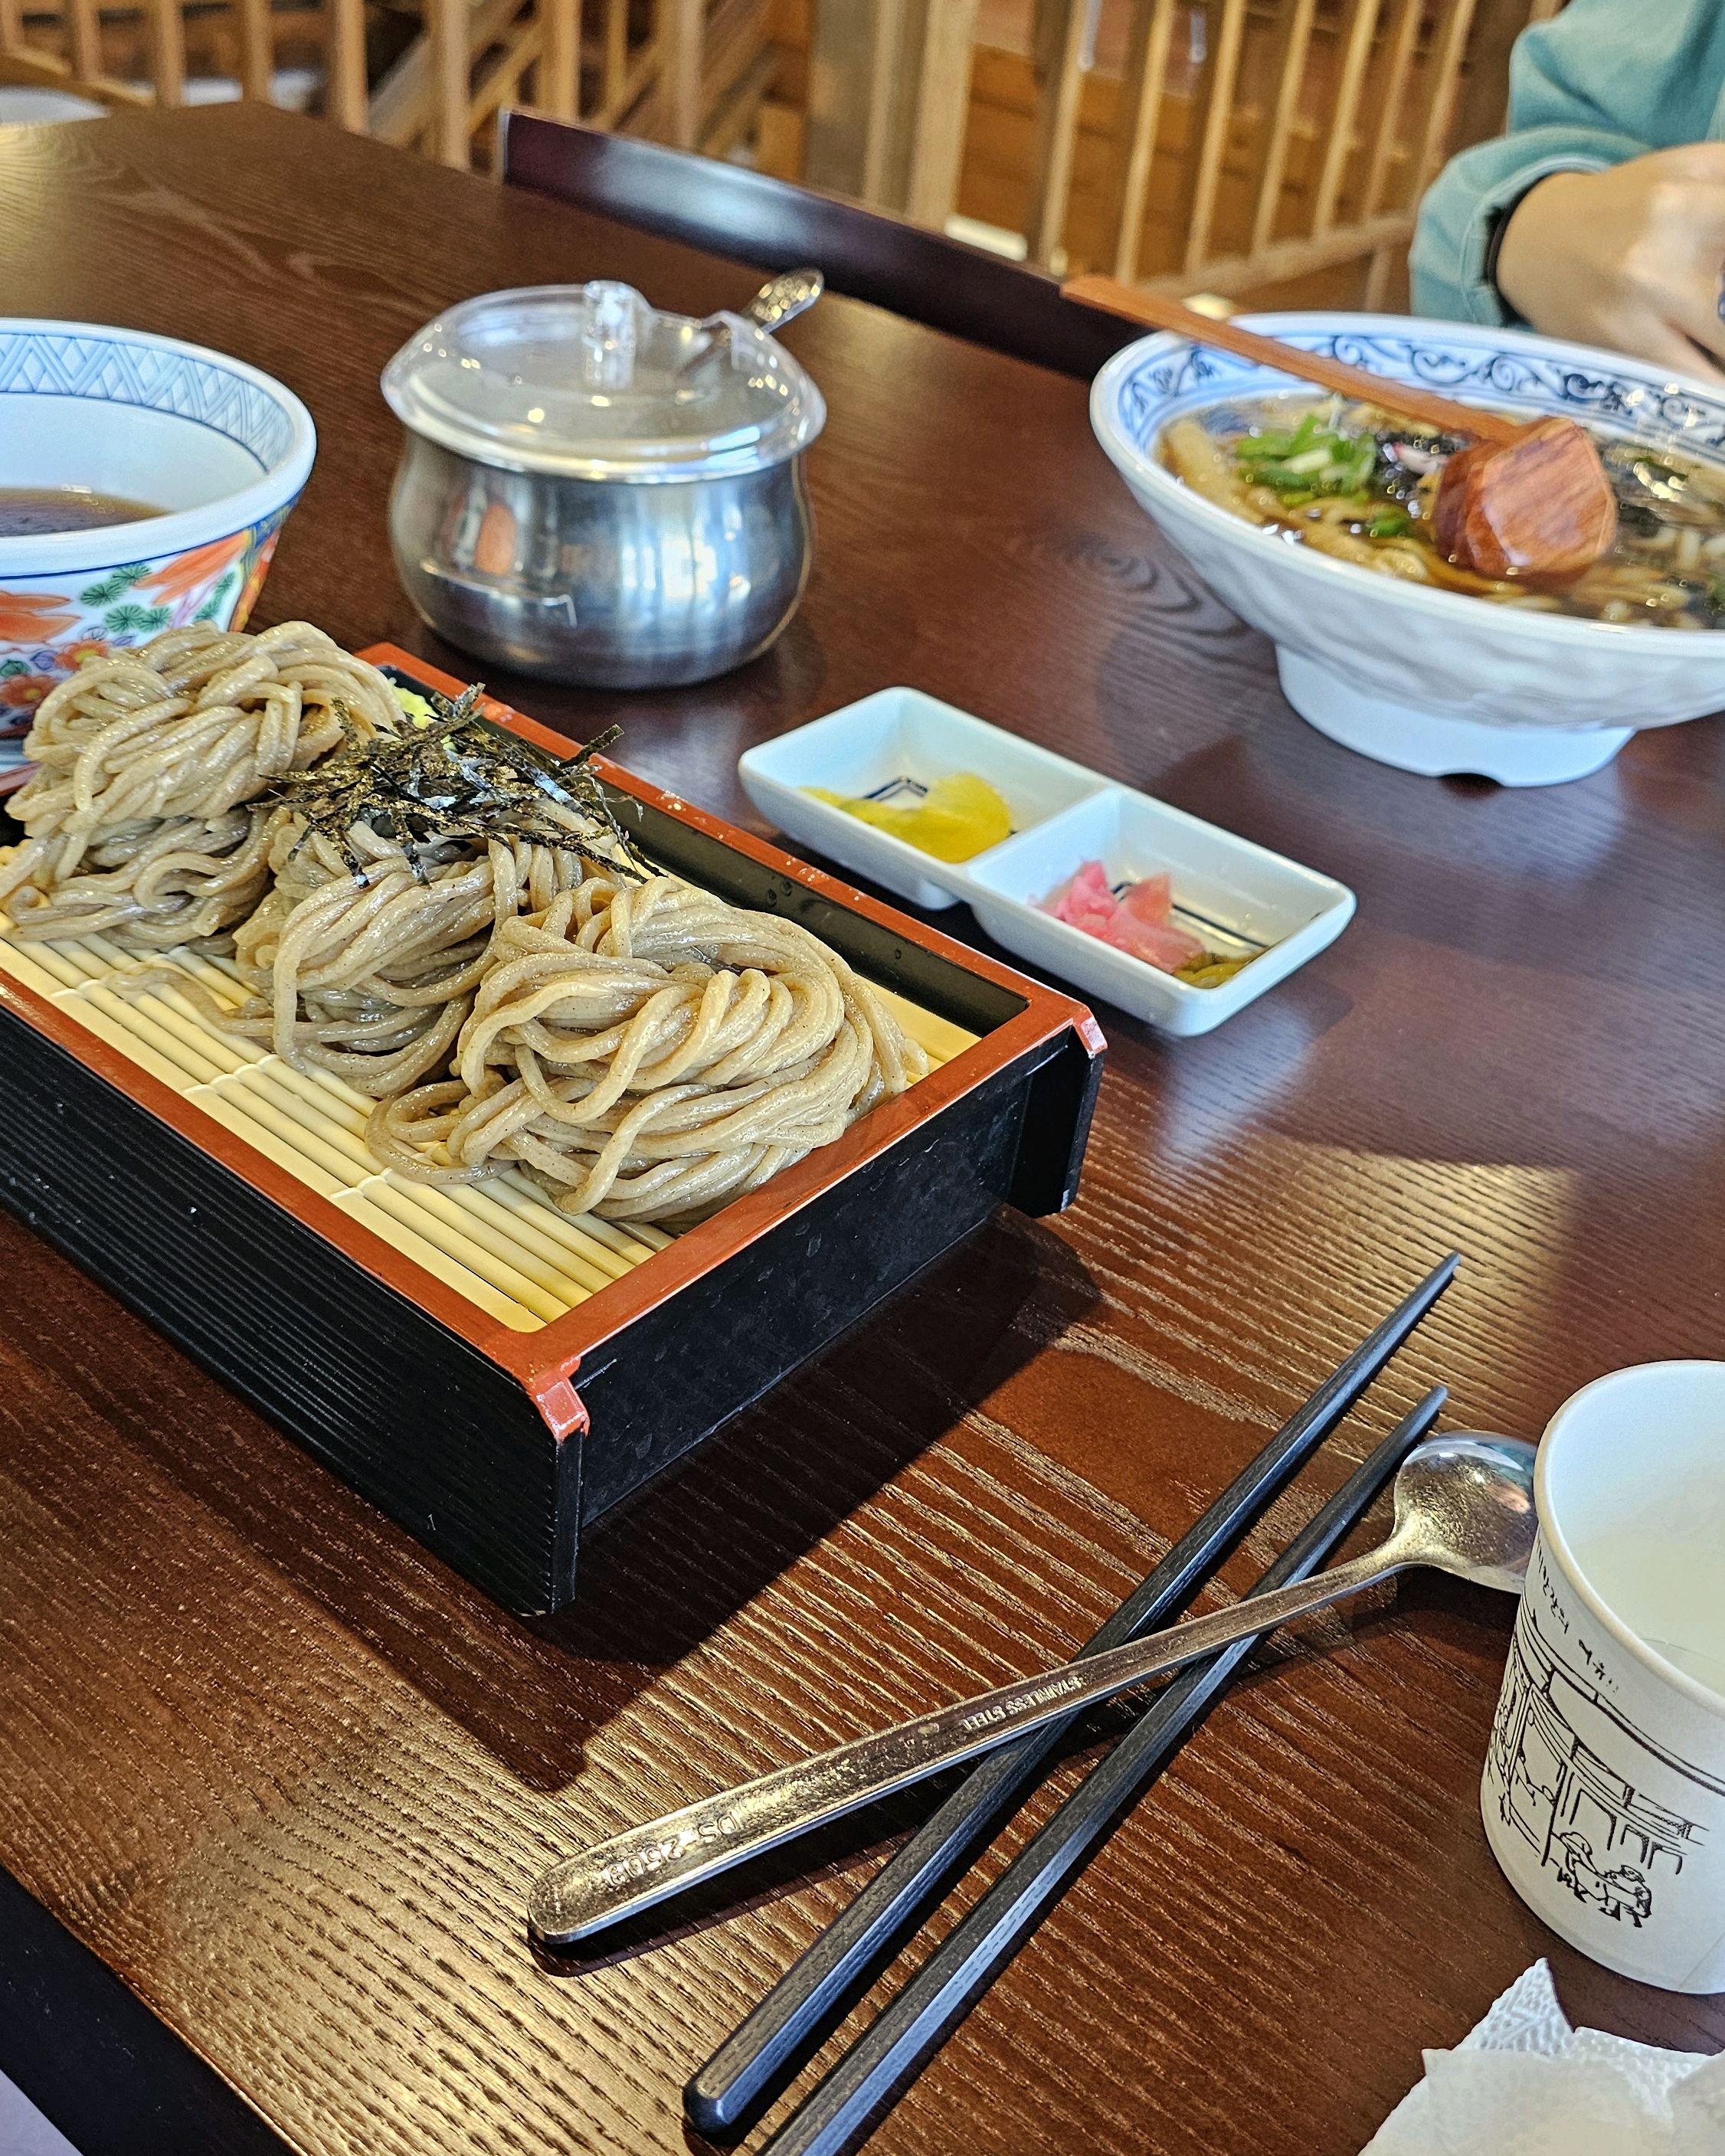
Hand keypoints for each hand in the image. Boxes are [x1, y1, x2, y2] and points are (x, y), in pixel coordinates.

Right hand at [1496, 144, 1724, 380]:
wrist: (1534, 242)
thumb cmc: (1625, 203)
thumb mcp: (1688, 168)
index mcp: (1688, 200)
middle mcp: (1663, 259)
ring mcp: (1640, 313)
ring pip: (1724, 346)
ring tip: (1724, 351)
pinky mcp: (1622, 353)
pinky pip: (1691, 381)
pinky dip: (1716, 388)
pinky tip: (1719, 393)